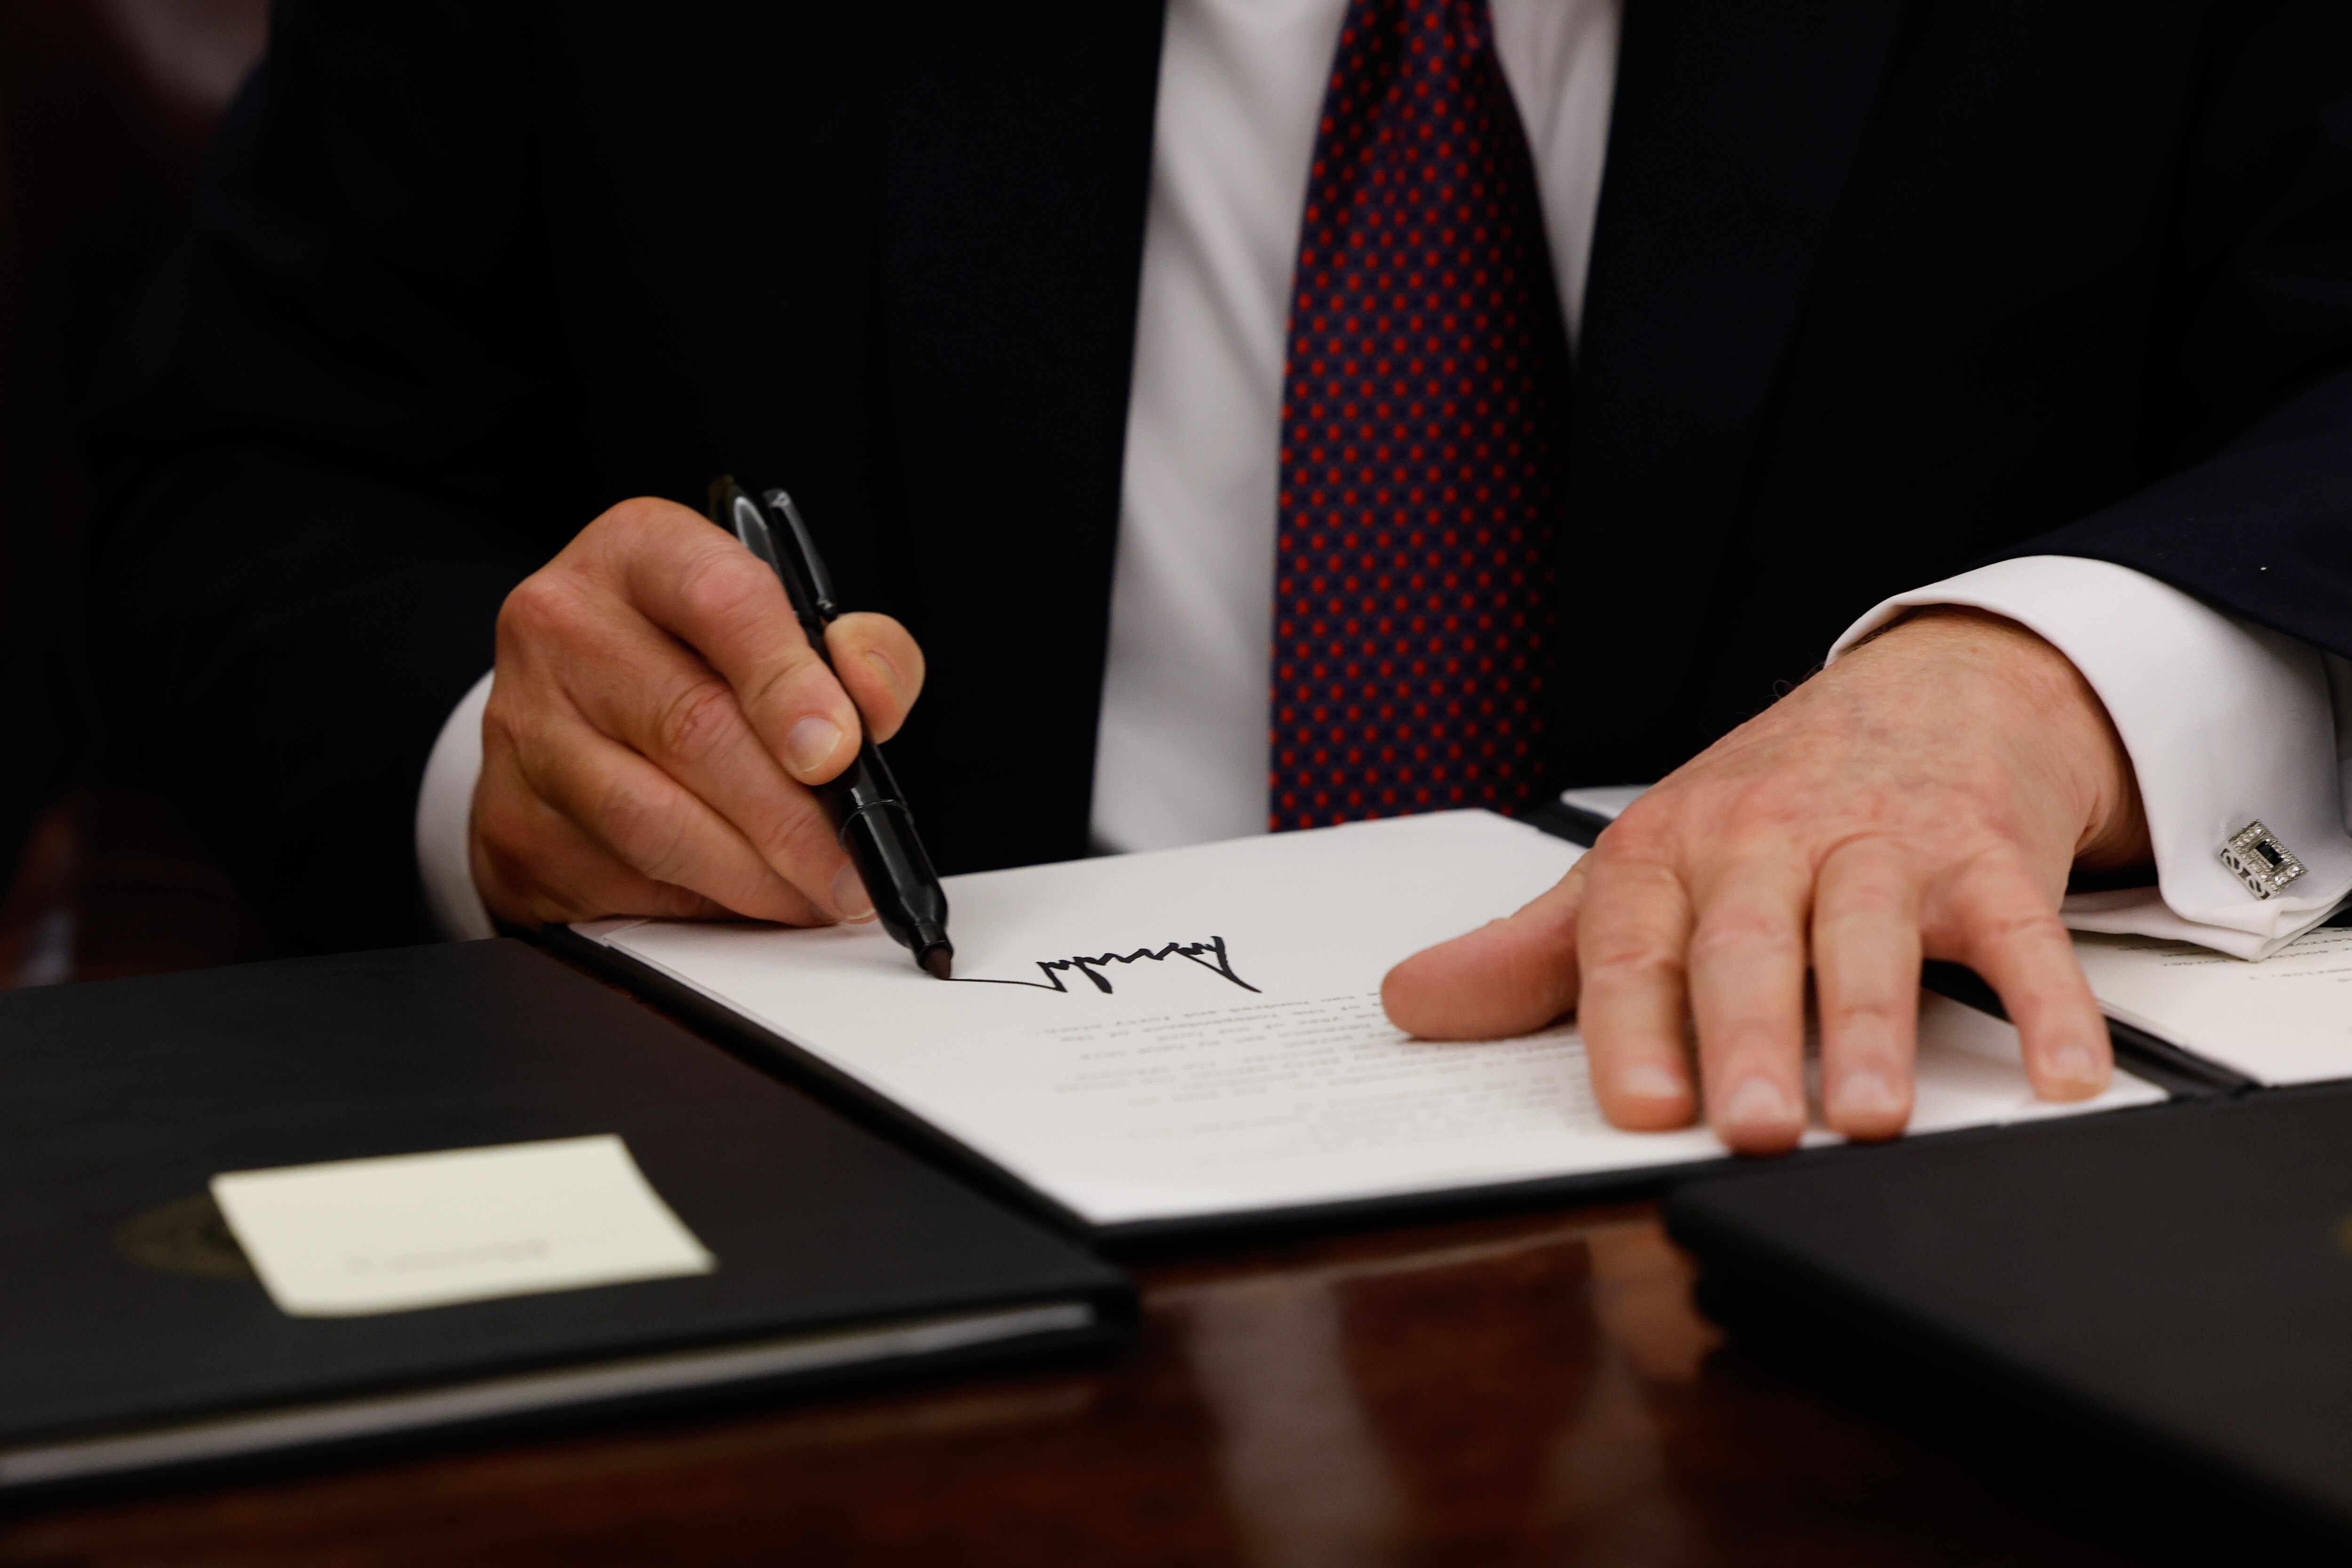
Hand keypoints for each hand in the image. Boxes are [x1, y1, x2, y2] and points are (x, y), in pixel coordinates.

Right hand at [471, 496, 923, 926]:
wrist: (577, 709)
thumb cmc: (701, 661)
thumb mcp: (786, 625)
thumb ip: (856, 653)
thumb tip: (870, 708)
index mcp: (641, 552)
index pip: (720, 601)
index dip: (787, 683)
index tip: (838, 752)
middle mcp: (564, 624)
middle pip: (692, 727)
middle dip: (792, 816)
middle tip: (853, 867)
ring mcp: (524, 726)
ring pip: (652, 820)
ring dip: (754, 875)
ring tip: (819, 895)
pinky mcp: (512, 823)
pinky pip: (621, 878)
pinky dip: (703, 903)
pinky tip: (750, 904)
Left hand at [1380, 609, 2151, 1153]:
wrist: (1925, 690)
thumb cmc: (1766, 801)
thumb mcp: (1643, 865)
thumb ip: (1532, 951)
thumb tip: (1410, 1003)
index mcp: (1671, 850)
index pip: (1633, 941)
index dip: (1630, 1024)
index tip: (1636, 1105)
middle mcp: (1770, 839)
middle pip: (1750, 939)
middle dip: (1751, 1033)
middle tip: (1752, 1125)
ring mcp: (1882, 841)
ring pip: (1871, 930)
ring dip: (1871, 1023)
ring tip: (1872, 1116)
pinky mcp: (1987, 853)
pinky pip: (2021, 930)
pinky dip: (2048, 1002)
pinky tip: (2060, 1076)